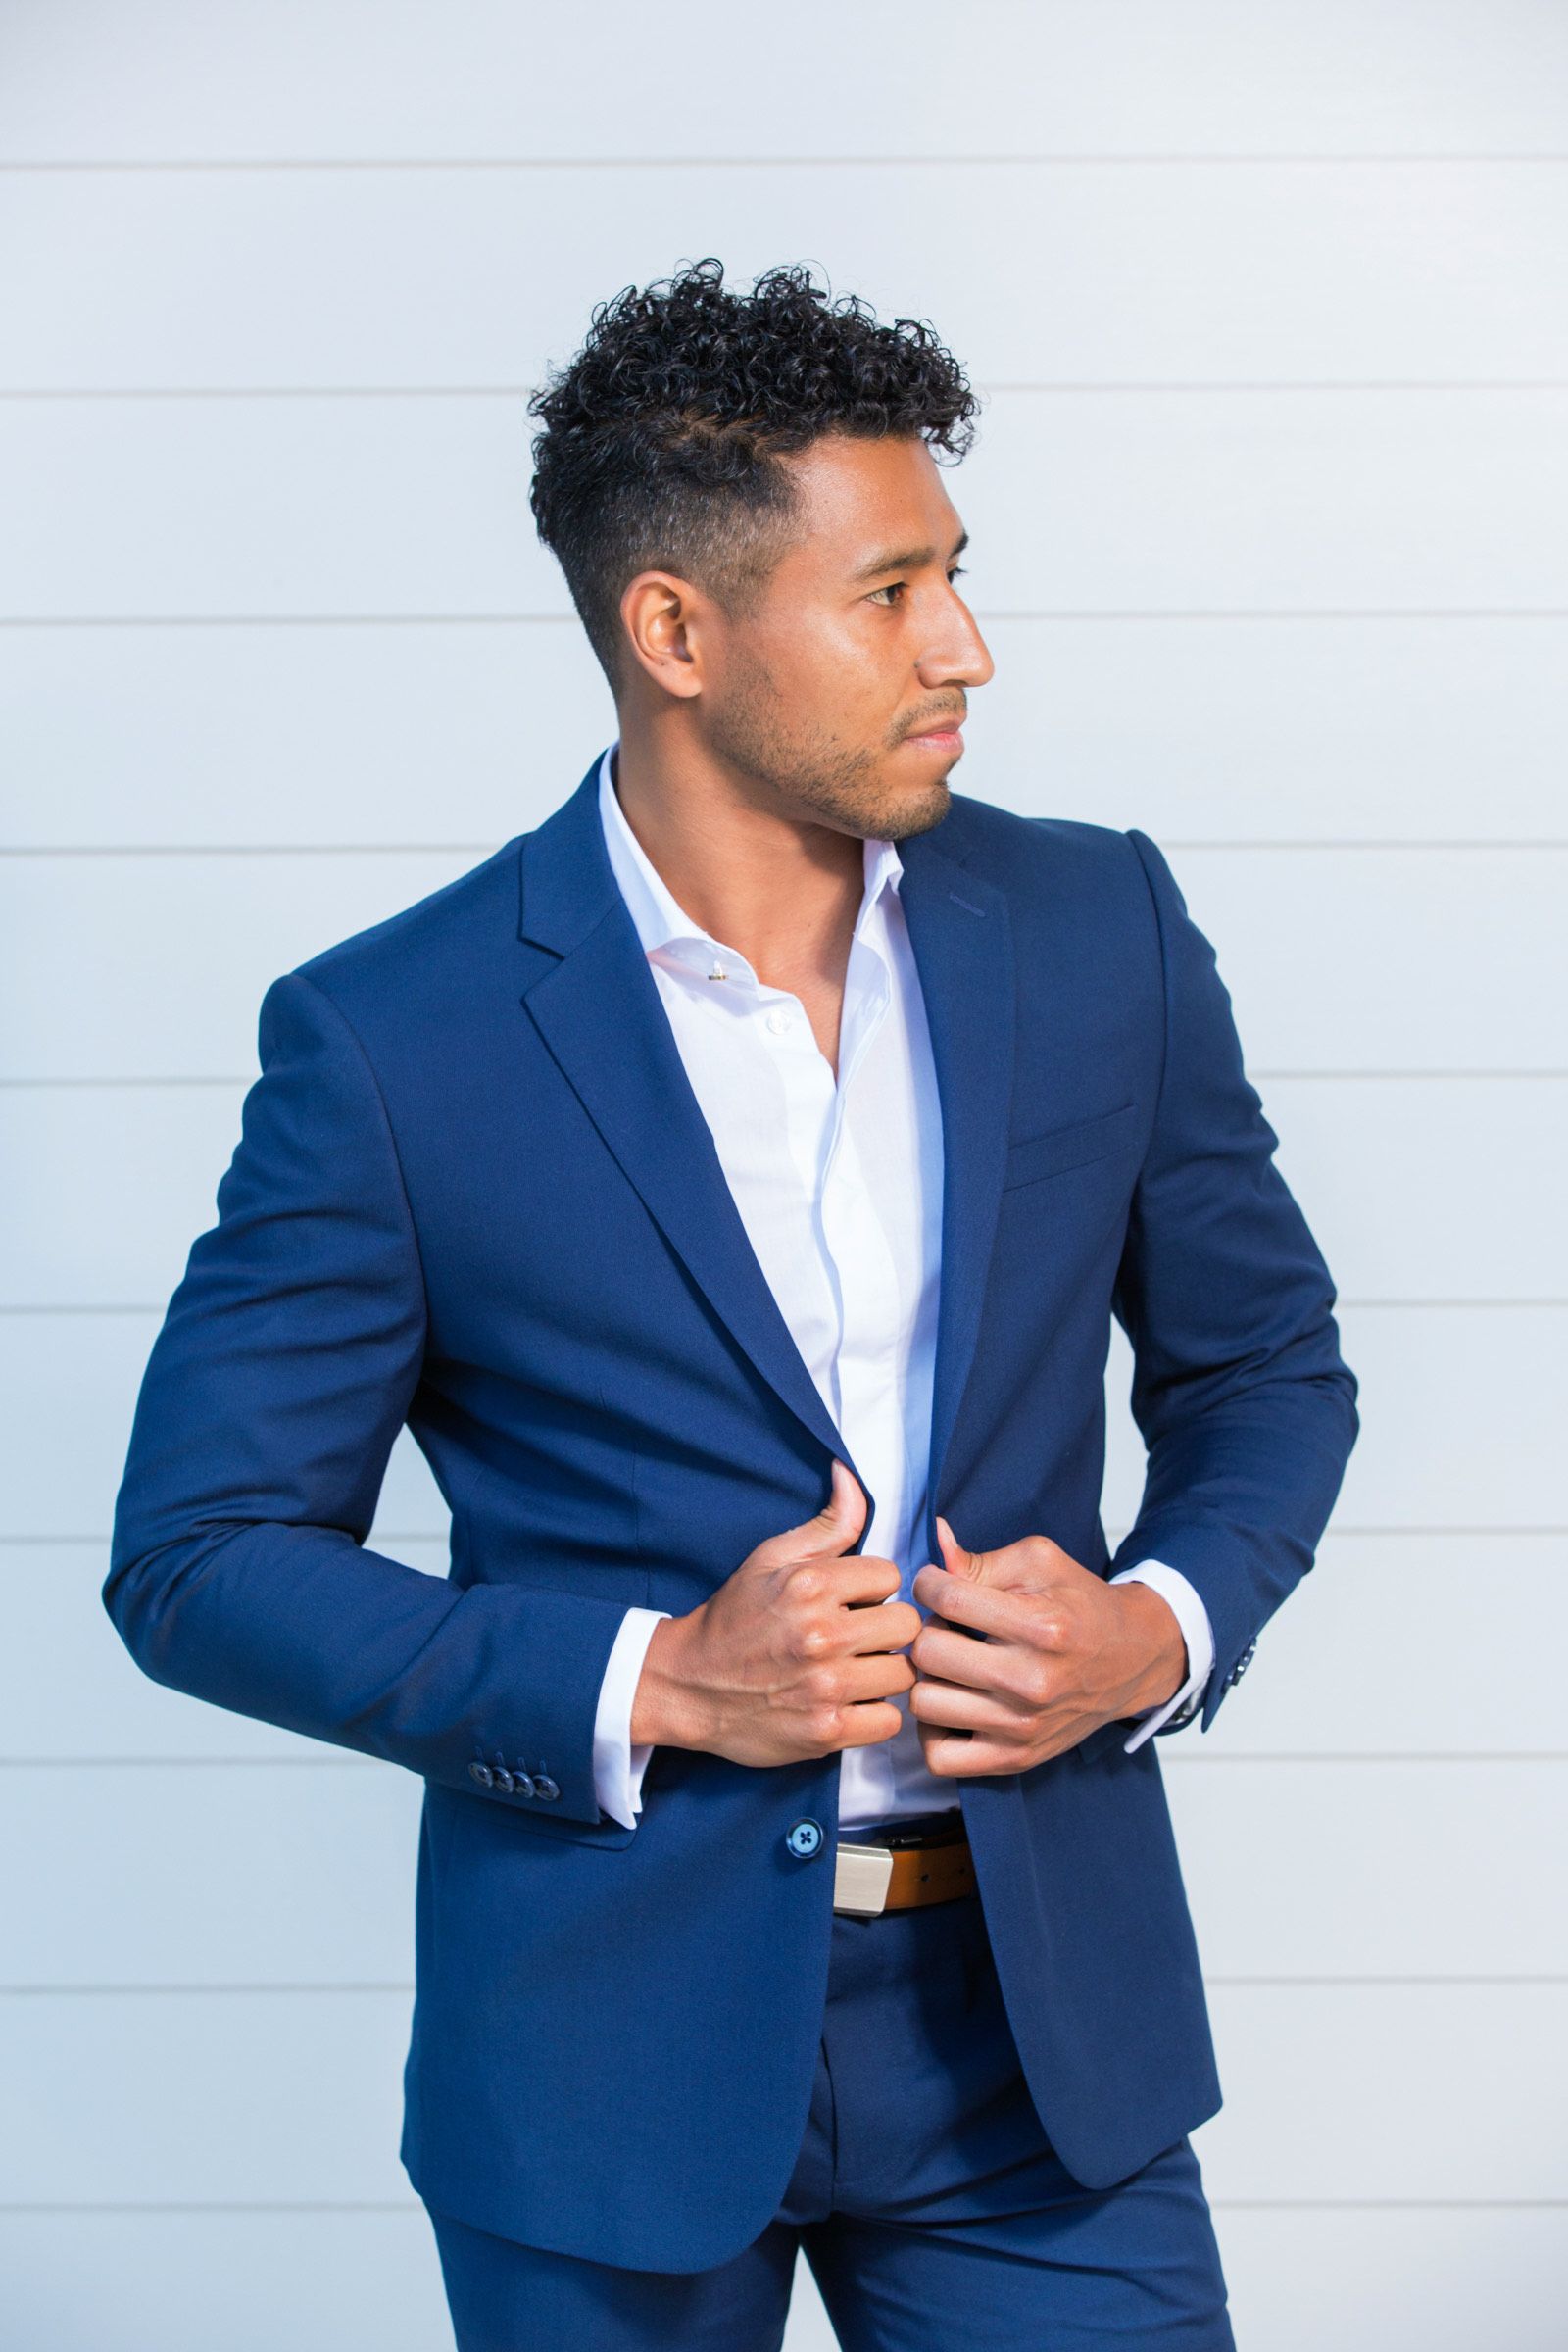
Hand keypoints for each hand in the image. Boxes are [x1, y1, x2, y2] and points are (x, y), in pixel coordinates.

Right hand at [629, 1461, 919, 1767]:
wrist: (686, 1685)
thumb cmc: (733, 1619)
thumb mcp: (770, 1558)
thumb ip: (826, 1524)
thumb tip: (851, 1477)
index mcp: (809, 1585)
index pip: (890, 1576)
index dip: (873, 1587)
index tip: (852, 1601)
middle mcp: (821, 1635)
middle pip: (906, 1626)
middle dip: (886, 1629)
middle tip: (860, 1637)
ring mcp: (825, 1687)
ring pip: (904, 1675)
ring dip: (884, 1673)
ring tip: (856, 1670)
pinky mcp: (826, 1732)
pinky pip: (889, 1721)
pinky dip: (874, 1714)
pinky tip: (851, 1702)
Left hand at [908, 1517, 1187, 1776]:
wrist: (1131, 1659)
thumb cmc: (1080, 1605)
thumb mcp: (1040, 1563)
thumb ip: (979, 1559)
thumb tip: (935, 1543)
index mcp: (1040, 1626)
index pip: (948, 1598)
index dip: (928, 1583)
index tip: (937, 1585)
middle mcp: (1032, 1681)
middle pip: (928, 1653)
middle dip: (927, 1630)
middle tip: (946, 1625)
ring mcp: (1023, 1726)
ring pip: (925, 1702)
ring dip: (928, 1678)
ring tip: (950, 1663)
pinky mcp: (1016, 1758)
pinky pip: (941, 1756)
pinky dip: (933, 1729)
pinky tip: (952, 1702)